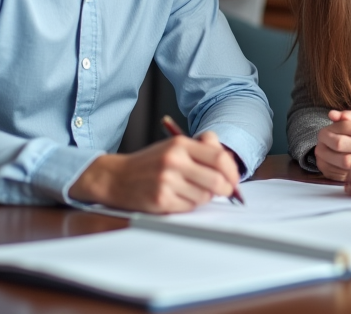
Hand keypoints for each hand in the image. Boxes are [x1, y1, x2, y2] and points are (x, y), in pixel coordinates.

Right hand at [69, 131, 239, 212]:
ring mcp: (167, 181)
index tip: (234, 178)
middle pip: (217, 180)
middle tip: (225, 191)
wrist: (117, 177)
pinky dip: (190, 205)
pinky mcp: (161, 200)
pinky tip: (178, 197)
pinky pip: (189, 207)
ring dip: (204, 197)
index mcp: (180, 144)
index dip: (232, 171)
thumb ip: (202, 149)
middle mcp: (174, 161)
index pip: (219, 157)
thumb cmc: (150, 162)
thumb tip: (229, 163)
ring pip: (204, 196)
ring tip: (190, 190)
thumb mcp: (175, 146)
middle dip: (226, 189)